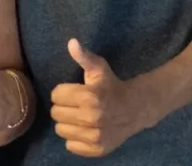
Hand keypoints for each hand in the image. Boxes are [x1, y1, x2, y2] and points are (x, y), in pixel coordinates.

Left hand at [50, 39, 146, 156]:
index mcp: (90, 97)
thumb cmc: (112, 86)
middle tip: (75, 105)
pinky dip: (74, 139)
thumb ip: (83, 57)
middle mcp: (92, 118)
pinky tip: (84, 129)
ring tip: (79, 117)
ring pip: (60, 130)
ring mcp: (95, 136)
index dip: (62, 92)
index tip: (73, 91)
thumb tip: (71, 42)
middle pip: (56, 113)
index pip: (55, 96)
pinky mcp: (98, 149)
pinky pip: (71, 146)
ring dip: (67, 123)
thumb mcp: (98, 69)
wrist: (135, 109)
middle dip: (63, 107)